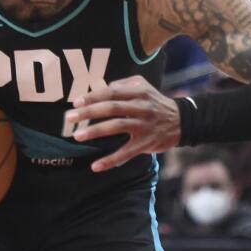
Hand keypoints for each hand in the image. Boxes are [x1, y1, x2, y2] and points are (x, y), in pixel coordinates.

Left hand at [64, 75, 180, 172]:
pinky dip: (110, 160)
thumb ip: (123, 84)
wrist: (181, 121)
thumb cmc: (156, 102)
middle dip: (88, 113)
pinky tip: (95, 166)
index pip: (112, 92)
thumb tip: (103, 87)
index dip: (93, 97)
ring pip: (116, 127)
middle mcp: (141, 107)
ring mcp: (143, 126)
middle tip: (69, 118)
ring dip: (95, 132)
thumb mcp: (144, 86)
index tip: (76, 102)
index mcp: (138, 92)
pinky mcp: (145, 144)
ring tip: (78, 136)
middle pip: (111, 108)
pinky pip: (126, 153)